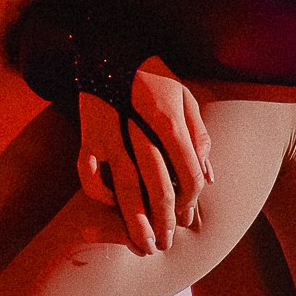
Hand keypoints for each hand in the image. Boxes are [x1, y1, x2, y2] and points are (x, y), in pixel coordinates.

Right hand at [76, 58, 212, 254]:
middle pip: (156, 187)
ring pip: (123, 188)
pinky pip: (88, 174)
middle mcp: (136, 131)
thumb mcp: (186, 98)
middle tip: (168, 243)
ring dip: (135, 221)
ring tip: (145, 243)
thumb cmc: (155, 77)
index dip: (191, 197)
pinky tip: (112, 206)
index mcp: (166, 119)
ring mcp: (108, 136)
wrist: (110, 51)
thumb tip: (209, 177)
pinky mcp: (87, 137)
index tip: (189, 213)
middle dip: (165, 220)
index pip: (187, 171)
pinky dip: (99, 194)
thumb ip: (200, 136)